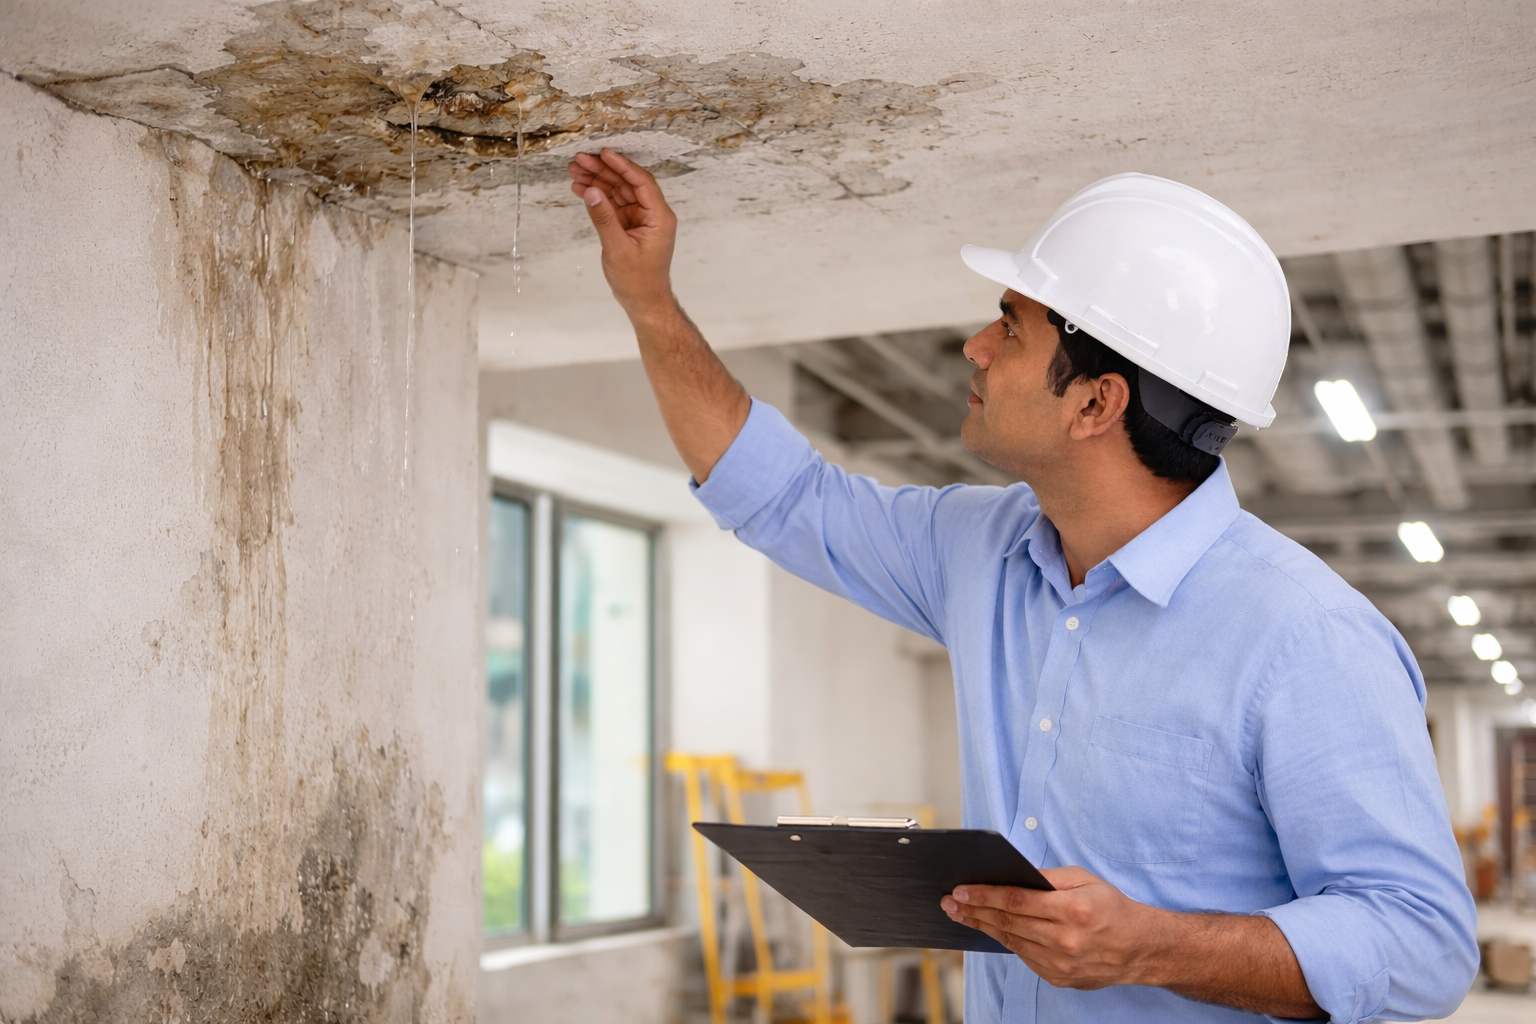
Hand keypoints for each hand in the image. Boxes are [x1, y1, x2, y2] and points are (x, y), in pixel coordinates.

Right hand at [567, 149, 677, 318]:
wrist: (643, 302)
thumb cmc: (638, 281)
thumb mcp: (618, 250)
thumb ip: (604, 219)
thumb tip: (592, 192)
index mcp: (659, 217)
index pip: (642, 181)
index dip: (622, 165)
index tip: (603, 153)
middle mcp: (652, 214)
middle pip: (627, 182)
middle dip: (603, 170)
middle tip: (580, 159)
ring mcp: (640, 219)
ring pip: (618, 191)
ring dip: (597, 180)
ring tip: (574, 170)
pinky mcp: (629, 225)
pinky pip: (612, 205)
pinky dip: (597, 197)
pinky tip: (580, 188)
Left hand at [941, 868, 1321, 1017]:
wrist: (1141, 949)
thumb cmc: (1112, 907)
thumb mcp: (1084, 880)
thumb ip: (1048, 879)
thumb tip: (1011, 874)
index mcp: (1074, 910)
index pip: (1017, 901)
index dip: (984, 895)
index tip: (961, 889)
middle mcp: (1066, 940)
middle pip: (1008, 922)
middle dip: (975, 910)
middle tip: (950, 901)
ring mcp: (1061, 963)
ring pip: (1010, 941)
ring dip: (983, 926)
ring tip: (962, 913)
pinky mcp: (1058, 978)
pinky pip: (1023, 955)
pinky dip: (1005, 941)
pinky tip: (990, 928)